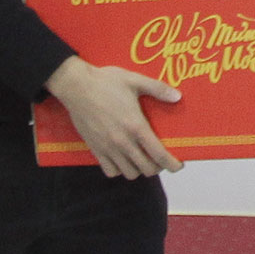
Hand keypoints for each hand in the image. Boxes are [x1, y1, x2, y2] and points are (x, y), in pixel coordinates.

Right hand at [45, 57, 182, 179]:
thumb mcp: (134, 80)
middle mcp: (123, 142)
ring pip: (129, 173)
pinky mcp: (95, 149)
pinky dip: (119, 169)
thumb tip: (177, 96)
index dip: (172, 164)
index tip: (179, 165)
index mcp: (136, 126)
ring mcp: (108, 148)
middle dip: (158, 167)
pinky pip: (110, 171)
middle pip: (147, 169)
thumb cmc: (105, 81)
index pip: (159, 155)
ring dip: (139, 169)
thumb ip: (157, 88)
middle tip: (160, 158)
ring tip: (142, 158)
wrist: (75, 86)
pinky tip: (123, 159)